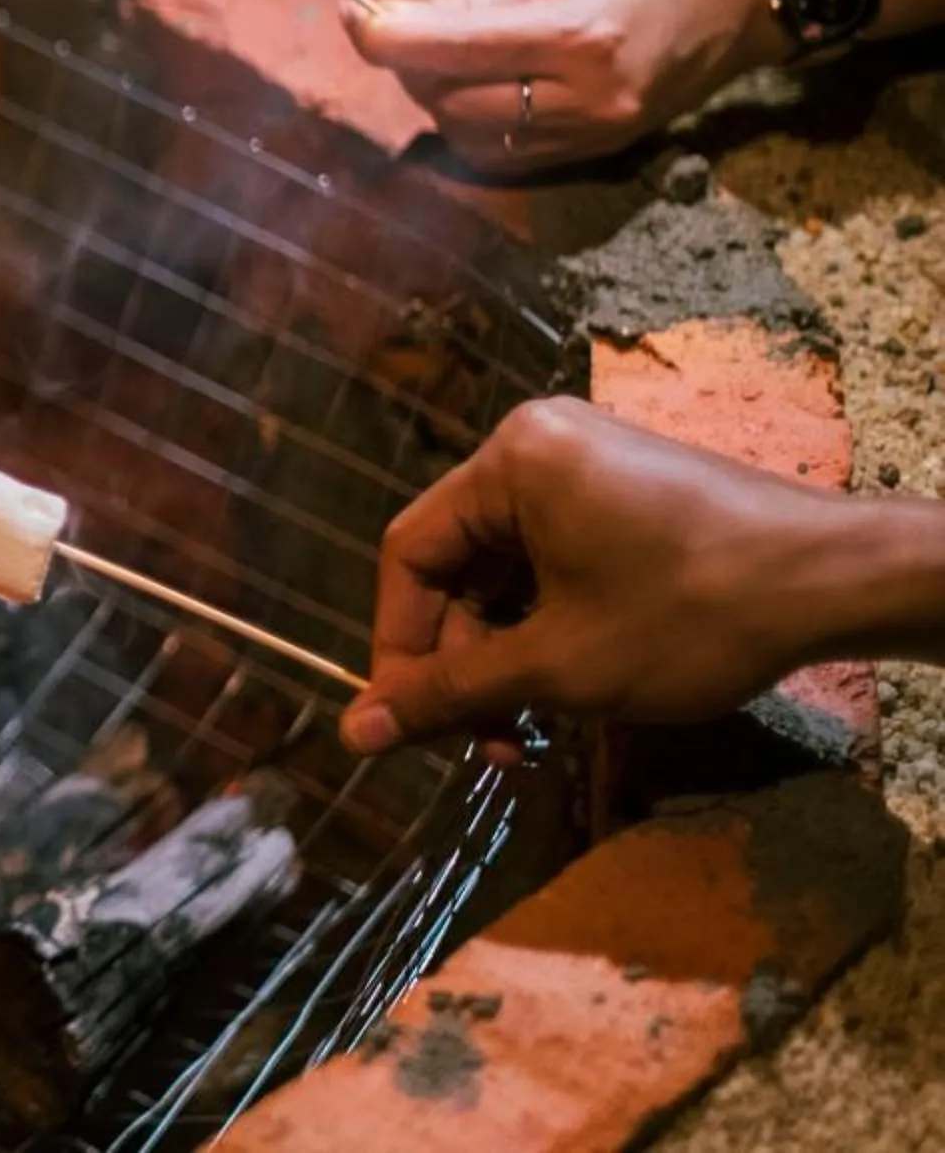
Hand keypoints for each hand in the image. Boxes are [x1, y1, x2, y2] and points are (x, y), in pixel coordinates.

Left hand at [341, 0, 794, 171]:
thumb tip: (391, 21)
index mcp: (579, 34)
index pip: (450, 51)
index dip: (385, 38)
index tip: (353, 16)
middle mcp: (590, 96)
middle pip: (450, 102)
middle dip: (414, 67)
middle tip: (414, 29)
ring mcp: (598, 133)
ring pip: (471, 136)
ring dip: (442, 98)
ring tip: (460, 54)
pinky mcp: (600, 152)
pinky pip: (506, 155)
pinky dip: (476, 124)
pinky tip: (488, 85)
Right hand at [341, 398, 860, 761]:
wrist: (840, 583)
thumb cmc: (692, 615)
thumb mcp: (557, 666)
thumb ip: (448, 693)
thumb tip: (352, 735)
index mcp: (509, 461)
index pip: (408, 555)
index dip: (398, 647)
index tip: (410, 725)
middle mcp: (538, 447)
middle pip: (458, 566)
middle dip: (465, 662)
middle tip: (488, 744)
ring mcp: (588, 467)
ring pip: (507, 574)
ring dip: (506, 656)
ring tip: (531, 729)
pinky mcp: (627, 496)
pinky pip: (554, 564)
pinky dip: (548, 629)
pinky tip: (569, 688)